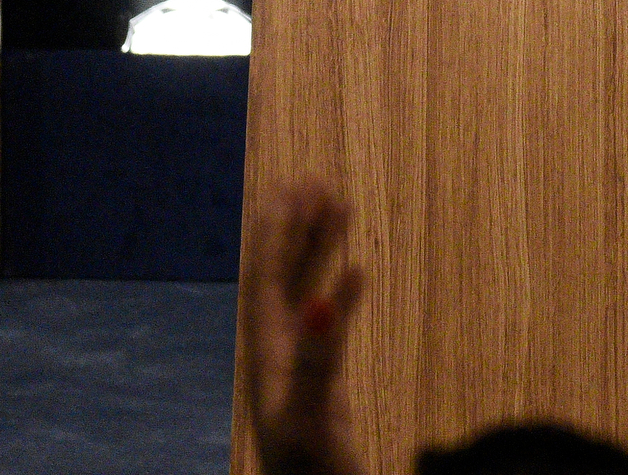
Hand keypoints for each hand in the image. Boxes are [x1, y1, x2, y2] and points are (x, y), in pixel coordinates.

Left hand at [240, 181, 368, 474]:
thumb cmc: (311, 473)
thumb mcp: (311, 415)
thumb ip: (316, 359)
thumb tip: (323, 298)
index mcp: (268, 353)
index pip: (267, 277)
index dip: (278, 231)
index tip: (295, 186)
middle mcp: (278, 352)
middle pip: (281, 274)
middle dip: (294, 228)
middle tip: (314, 180)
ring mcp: (298, 366)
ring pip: (304, 290)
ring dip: (317, 249)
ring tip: (338, 206)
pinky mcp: (321, 383)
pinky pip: (329, 321)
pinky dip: (344, 291)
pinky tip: (360, 272)